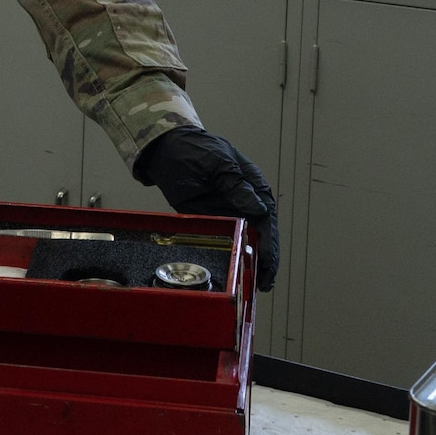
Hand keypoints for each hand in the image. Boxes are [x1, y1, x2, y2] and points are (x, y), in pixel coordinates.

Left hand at [133, 127, 278, 291]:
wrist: (166, 149)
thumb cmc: (195, 149)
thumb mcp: (218, 163)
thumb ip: (237, 186)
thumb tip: (259, 209)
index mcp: (252, 184)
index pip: (267, 216)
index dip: (269, 240)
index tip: (268, 260)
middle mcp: (245, 201)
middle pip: (261, 233)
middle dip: (266, 258)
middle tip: (265, 282)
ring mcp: (229, 212)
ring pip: (247, 240)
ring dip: (253, 262)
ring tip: (258, 285)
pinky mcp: (212, 220)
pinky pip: (226, 241)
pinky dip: (233, 257)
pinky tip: (238, 273)